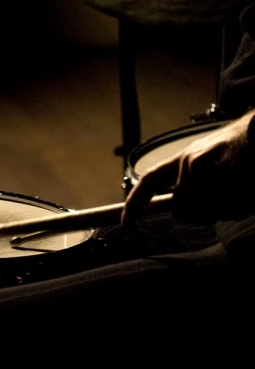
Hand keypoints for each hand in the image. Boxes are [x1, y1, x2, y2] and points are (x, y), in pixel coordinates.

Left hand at [122, 112, 254, 224]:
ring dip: (224, 209)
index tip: (126, 221)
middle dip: (201, 213)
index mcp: (186, 158)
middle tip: (225, 197)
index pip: (150, 180)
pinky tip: (247, 187)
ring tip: (240, 186)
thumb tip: (180, 210)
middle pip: (182, 210)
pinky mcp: (223, 178)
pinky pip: (227, 210)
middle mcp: (190, 164)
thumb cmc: (246, 147)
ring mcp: (206, 171)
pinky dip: (239, 207)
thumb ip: (193, 181)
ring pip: (205, 213)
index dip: (135, 202)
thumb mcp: (213, 159)